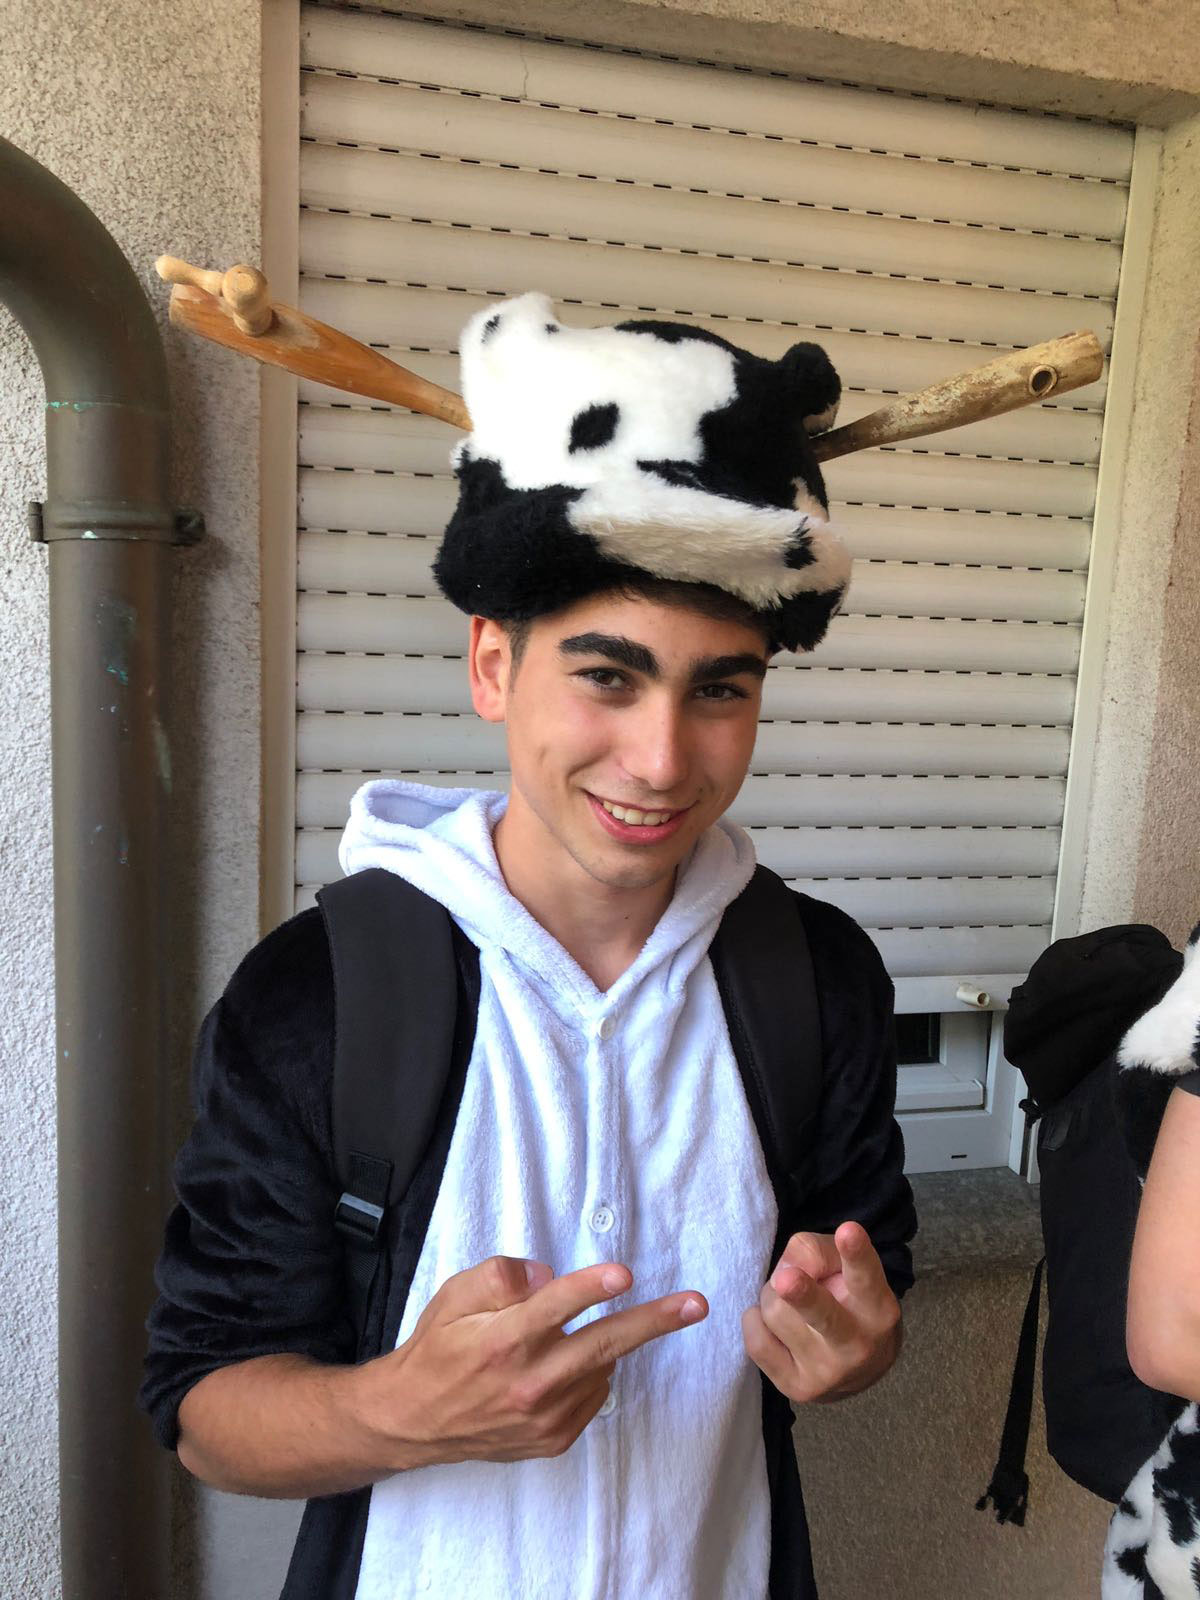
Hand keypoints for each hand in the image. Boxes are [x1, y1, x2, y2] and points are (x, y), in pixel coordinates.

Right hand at [354, 1255, 707, 1469]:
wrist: (413, 1419)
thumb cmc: (437, 1348)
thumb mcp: (455, 1296)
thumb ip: (500, 1278)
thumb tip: (549, 1278)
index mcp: (501, 1341)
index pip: (555, 1306)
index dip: (590, 1287)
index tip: (624, 1273)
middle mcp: (527, 1382)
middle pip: (603, 1344)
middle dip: (655, 1321)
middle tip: (696, 1305)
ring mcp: (543, 1417)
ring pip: (600, 1367)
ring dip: (606, 1344)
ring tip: (569, 1337)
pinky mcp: (552, 1440)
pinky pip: (593, 1396)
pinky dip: (590, 1374)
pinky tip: (562, 1366)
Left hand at [741, 1223, 900, 1403]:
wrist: (858, 1369)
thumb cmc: (847, 1300)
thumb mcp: (843, 1268)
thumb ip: (818, 1253)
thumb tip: (788, 1269)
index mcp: (877, 1309)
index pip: (865, 1276)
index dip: (855, 1254)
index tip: (849, 1230)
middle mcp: (857, 1345)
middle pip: (823, 1315)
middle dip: (803, 1296)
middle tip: (786, 1279)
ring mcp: (826, 1373)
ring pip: (775, 1312)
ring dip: (773, 1295)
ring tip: (789, 1299)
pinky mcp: (797, 1389)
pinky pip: (757, 1341)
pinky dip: (756, 1321)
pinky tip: (775, 1323)